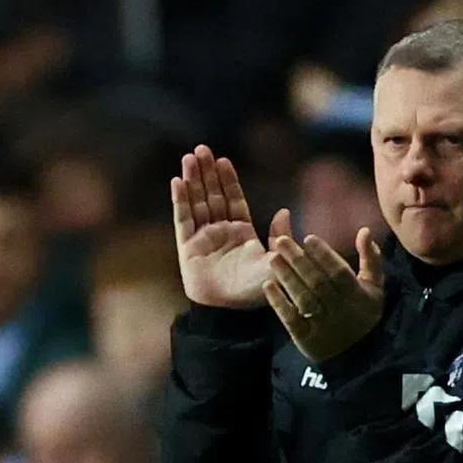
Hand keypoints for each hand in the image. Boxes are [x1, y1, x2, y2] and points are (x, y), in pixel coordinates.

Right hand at [171, 145, 291, 307]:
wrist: (232, 313)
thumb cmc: (256, 291)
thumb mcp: (275, 261)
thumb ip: (279, 236)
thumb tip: (284, 211)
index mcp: (242, 233)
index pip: (233, 199)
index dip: (228, 180)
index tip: (224, 160)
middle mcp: (220, 232)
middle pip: (212, 195)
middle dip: (207, 173)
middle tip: (202, 149)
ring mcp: (202, 239)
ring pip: (196, 203)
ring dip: (193, 180)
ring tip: (189, 157)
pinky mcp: (187, 248)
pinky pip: (183, 220)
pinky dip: (180, 201)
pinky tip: (178, 182)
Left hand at [263, 228, 384, 361]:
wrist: (359, 355)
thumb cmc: (363, 313)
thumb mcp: (374, 287)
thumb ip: (371, 259)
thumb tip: (364, 231)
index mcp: (357, 295)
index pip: (339, 273)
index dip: (324, 255)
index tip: (308, 238)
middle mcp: (340, 309)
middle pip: (318, 283)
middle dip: (299, 260)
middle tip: (281, 241)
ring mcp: (322, 325)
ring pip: (304, 299)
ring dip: (287, 277)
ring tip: (273, 258)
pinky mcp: (306, 339)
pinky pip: (291, 320)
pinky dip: (279, 303)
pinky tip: (268, 286)